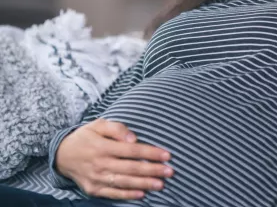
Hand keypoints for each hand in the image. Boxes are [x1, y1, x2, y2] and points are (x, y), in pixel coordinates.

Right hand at [55, 118, 173, 199]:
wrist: (62, 154)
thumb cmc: (85, 136)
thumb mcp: (98, 124)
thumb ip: (116, 128)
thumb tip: (133, 138)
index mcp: (103, 146)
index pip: (132, 151)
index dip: (150, 153)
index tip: (167, 155)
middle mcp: (100, 163)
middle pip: (131, 168)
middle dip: (153, 170)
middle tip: (170, 171)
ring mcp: (96, 178)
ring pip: (124, 182)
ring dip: (144, 183)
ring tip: (161, 184)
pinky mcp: (93, 189)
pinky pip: (113, 193)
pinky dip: (128, 195)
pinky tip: (142, 194)